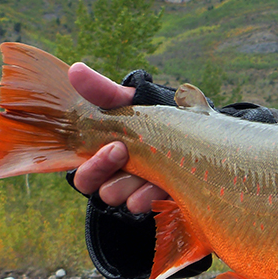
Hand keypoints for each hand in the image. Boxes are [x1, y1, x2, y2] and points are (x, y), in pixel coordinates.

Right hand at [68, 62, 167, 212]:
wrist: (201, 134)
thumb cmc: (157, 118)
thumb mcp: (134, 103)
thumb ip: (104, 92)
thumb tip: (76, 70)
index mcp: (104, 158)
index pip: (84, 175)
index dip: (95, 166)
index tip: (116, 147)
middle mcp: (118, 180)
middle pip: (102, 190)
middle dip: (115, 175)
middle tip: (130, 155)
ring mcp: (139, 193)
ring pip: (126, 200)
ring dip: (138, 188)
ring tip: (155, 177)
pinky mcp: (161, 204)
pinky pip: (153, 208)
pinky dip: (159, 197)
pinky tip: (169, 188)